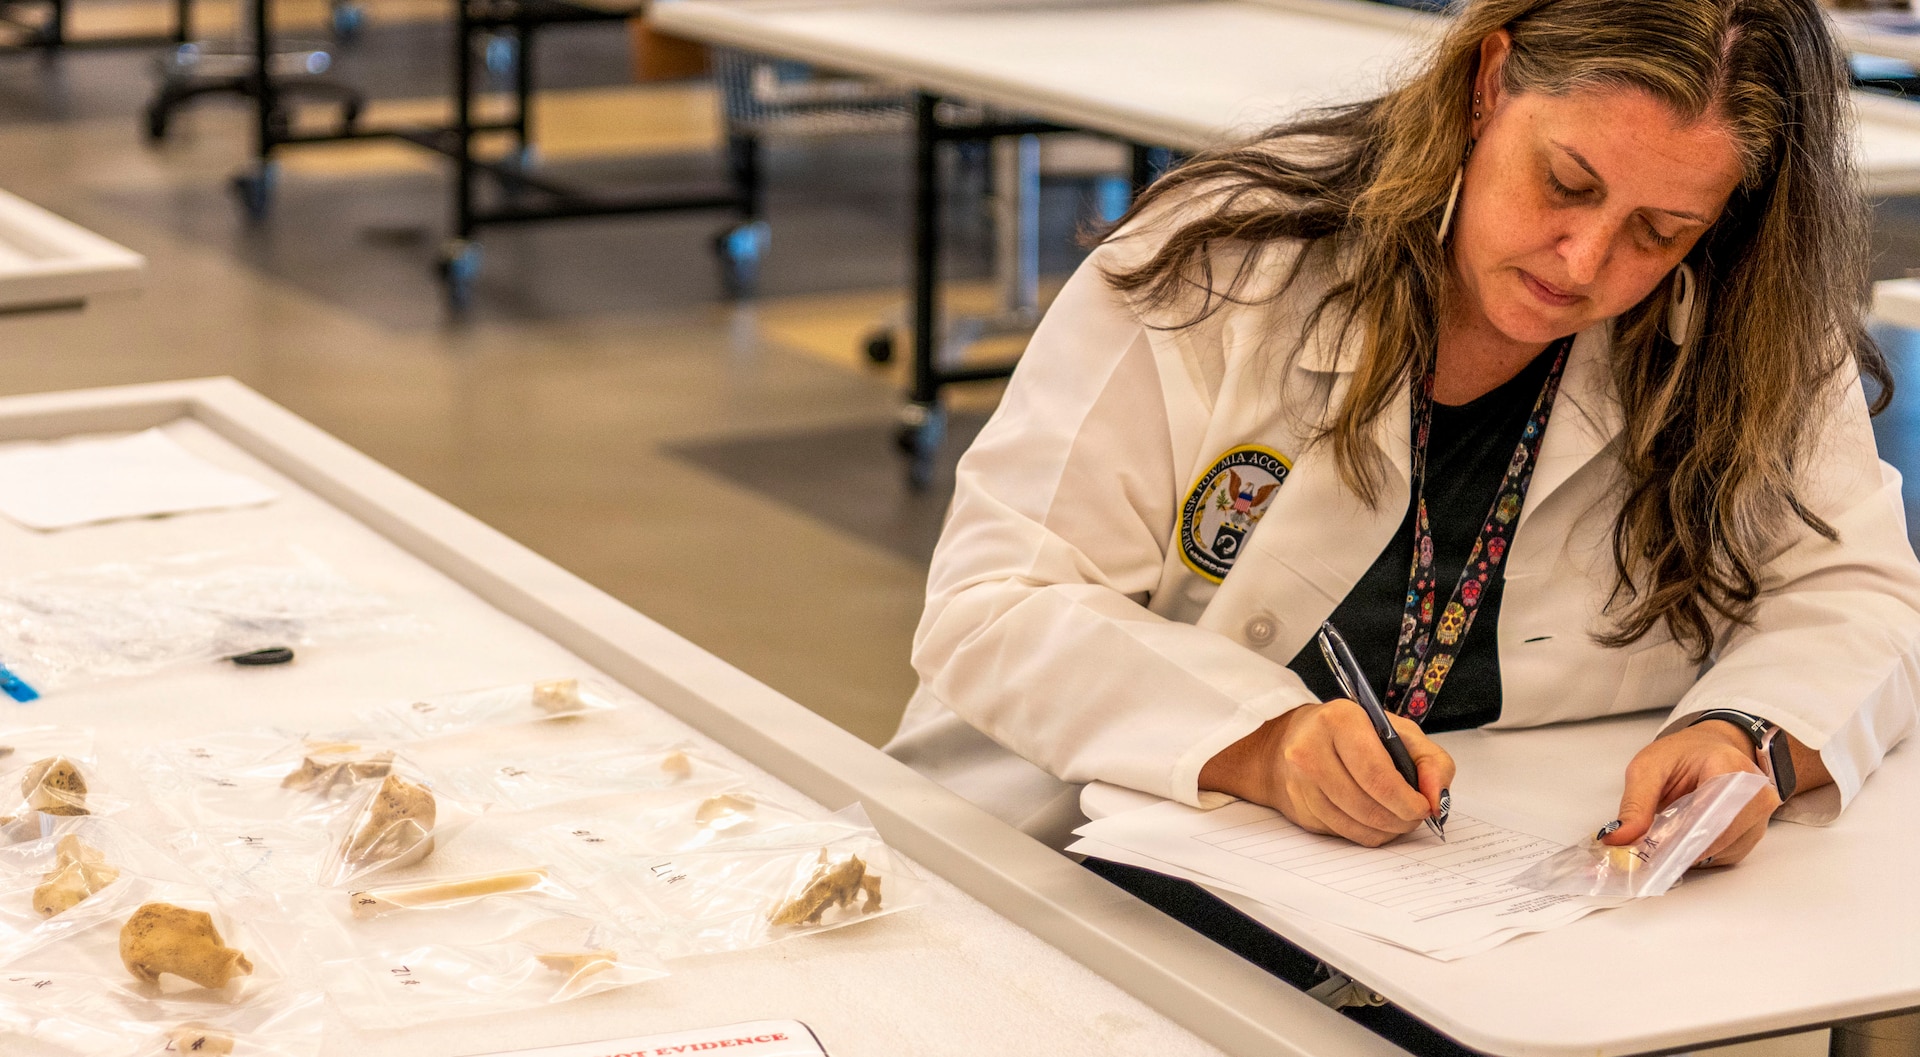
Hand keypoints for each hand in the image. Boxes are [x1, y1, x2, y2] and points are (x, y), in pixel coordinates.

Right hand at [1200, 701, 1453, 846]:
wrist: (1296, 739)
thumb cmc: (1354, 733)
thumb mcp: (1399, 732)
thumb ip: (1431, 761)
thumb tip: (1435, 799)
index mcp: (1339, 721)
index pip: (1376, 773)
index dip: (1405, 799)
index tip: (1423, 807)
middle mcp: (1311, 750)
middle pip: (1365, 804)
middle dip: (1399, 819)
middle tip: (1414, 817)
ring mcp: (1300, 782)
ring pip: (1353, 824)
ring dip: (1385, 830)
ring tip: (1397, 819)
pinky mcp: (1298, 807)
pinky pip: (1341, 833)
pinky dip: (1365, 833)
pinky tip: (1374, 820)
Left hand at [1600, 721, 1781, 867]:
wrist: (1709, 749)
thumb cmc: (1682, 755)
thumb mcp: (1648, 767)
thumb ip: (1634, 803)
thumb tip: (1618, 838)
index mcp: (1731, 769)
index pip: (1711, 813)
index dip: (1680, 835)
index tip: (1652, 846)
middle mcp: (1756, 795)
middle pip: (1718, 836)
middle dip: (1680, 847)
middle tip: (1650, 849)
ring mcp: (1759, 818)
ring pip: (1721, 851)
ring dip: (1688, 853)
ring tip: (1665, 840)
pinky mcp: (1752, 835)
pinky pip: (1724, 855)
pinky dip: (1699, 854)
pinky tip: (1682, 841)